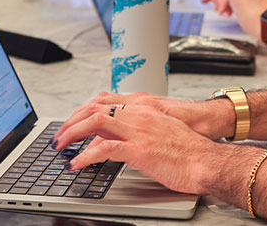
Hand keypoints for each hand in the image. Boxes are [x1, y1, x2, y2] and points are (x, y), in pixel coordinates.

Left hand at [54, 92, 233, 148]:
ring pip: (94, 123)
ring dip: (72, 134)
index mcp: (142, 109)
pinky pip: (104, 149)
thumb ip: (140, 129)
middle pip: (94, 109)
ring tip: (60, 148)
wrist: (207, 160)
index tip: (71, 123)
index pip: (103, 102)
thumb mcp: (161, 131)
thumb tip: (122, 139)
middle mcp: (138, 114)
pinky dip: (85, 156)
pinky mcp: (139, 149)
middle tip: (59, 136)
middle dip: (71, 122)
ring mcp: (138, 130)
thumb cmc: (189, 150)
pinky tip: (77, 164)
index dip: (82, 112)